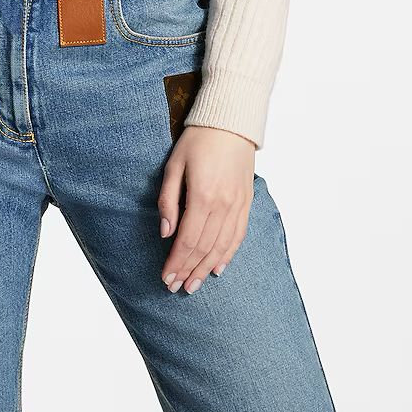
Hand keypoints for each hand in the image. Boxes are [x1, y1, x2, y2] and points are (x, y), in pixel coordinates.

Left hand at [157, 124, 256, 293]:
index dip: (176, 262)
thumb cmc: (198, 140)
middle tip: (176, 287)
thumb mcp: (174, 165)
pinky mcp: (247, 203)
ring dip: (206, 269)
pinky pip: (238, 236)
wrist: (231, 123)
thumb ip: (168, 200)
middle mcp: (223, 206)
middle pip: (204, 248)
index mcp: (203, 196)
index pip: (187, 240)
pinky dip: (228, 255)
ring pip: (222, 247)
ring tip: (194, 285)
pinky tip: (218, 268)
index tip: (166, 277)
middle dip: (189, 270)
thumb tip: (165, 233)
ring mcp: (238, 206)